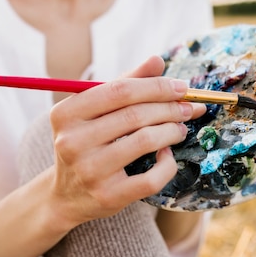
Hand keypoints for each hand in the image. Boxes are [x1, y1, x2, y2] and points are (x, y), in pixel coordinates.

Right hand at [48, 56, 205, 226]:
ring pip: (145, 141)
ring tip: (180, 128)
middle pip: (134, 114)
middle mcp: (72, 141)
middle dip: (170, 107)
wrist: (67, 195)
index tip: (182, 87)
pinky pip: (151, 177)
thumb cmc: (86, 143)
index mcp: (65, 113)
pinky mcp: (108, 195)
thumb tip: (157, 61)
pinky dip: (167, 164)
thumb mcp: (94, 112)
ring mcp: (90, 170)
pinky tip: (167, 155)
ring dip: (172, 131)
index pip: (118, 90)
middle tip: (189, 107)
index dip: (156, 86)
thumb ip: (123, 84)